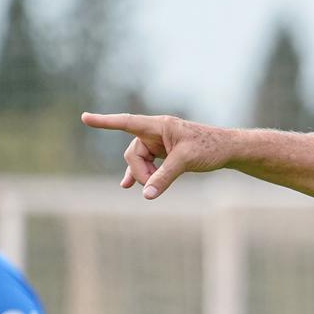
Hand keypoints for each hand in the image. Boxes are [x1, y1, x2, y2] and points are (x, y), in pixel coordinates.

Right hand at [81, 113, 230, 198]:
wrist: (228, 149)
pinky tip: (127, 185)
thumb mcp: (186, 162)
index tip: (85, 117)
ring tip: (151, 188)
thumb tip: (146, 195)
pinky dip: (140, 175)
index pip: (127, 122)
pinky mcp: (164, 153)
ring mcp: (159, 143)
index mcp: (159, 125)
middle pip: (133, 153)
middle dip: (139, 171)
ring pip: (139, 161)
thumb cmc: (210, 148)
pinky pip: (146, 164)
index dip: (105, 122)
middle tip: (152, 184)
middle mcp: (156, 132)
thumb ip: (164, 177)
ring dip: (143, 175)